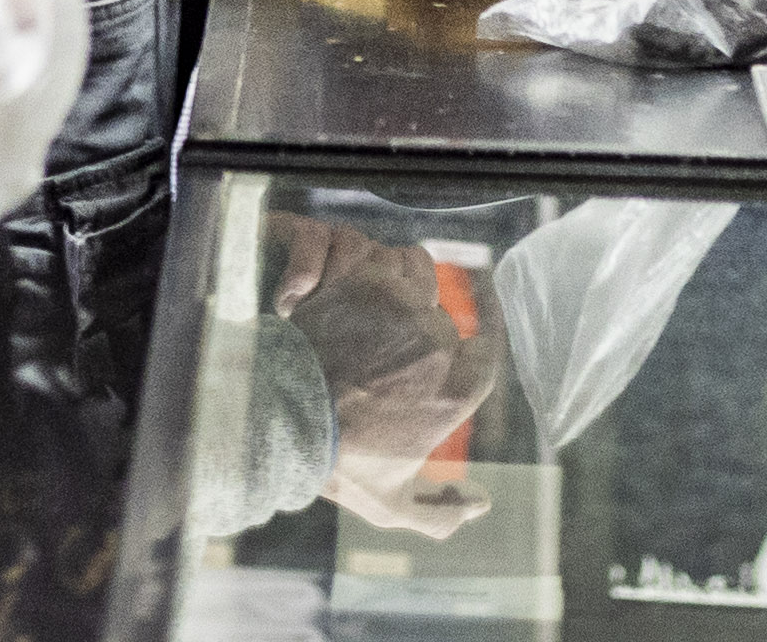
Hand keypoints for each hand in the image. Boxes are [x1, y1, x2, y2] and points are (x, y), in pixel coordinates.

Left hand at [268, 219, 504, 532]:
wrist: (281, 422)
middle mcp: (435, 344)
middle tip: (382, 350)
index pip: (485, 353)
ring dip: (403, 286)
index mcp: (453, 392)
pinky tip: (353, 284)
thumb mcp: (391, 505)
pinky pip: (386, 255)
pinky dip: (374, 264)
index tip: (447, 352)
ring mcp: (400, 309)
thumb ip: (442, 512)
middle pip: (444, 317)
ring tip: (373, 307)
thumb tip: (483, 504)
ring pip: (420, 276)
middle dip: (421, 328)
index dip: (469, 349)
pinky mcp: (363, 282)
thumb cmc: (338, 466)